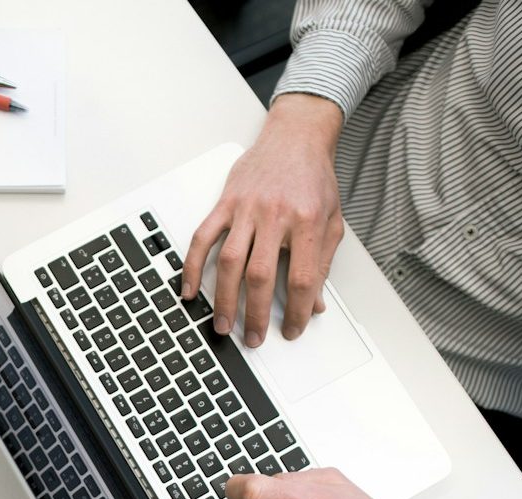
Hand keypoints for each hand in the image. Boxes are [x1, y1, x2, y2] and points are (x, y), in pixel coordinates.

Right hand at [181, 93, 345, 345]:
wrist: (295, 137)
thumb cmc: (313, 178)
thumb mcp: (331, 221)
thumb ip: (322, 263)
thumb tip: (315, 303)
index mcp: (306, 221)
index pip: (301, 277)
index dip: (298, 310)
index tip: (293, 329)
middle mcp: (275, 215)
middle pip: (260, 275)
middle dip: (256, 314)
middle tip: (254, 338)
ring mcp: (246, 209)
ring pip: (229, 262)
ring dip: (224, 298)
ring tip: (223, 324)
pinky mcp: (225, 203)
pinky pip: (203, 238)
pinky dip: (193, 266)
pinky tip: (190, 289)